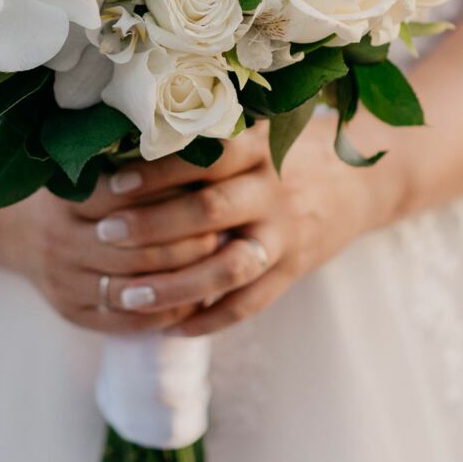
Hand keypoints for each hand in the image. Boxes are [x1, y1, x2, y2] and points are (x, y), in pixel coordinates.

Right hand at [0, 125, 272, 335]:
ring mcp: (61, 281)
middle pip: (132, 249)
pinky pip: (125, 322)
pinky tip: (195, 301)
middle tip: (225, 230)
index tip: (209, 186)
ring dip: (181, 281)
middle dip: (183, 241)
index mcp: (64, 197)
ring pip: (132, 289)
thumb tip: (201, 135)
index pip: (122, 199)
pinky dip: (164, 314)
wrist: (19, 231)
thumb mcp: (92, 160)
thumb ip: (133, 150)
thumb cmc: (75, 186)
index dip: (167, 193)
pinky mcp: (71, 313)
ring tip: (219, 266)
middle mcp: (57, 241)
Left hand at [75, 113, 403, 337]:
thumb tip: (123, 142)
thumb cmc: (285, 153)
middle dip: (152, 226)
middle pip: (209, 211)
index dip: (158, 170)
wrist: (358, 184)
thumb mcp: (257, 133)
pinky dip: (210, 319)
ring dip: (173, 286)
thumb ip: (207, 138)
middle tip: (104, 234)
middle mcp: (272, 190)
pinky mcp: (294, 269)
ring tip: (127, 296)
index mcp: (258, 148)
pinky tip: (171, 328)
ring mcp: (285, 234)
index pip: (205, 156)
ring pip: (227, 267)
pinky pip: (250, 302)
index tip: (112, 182)